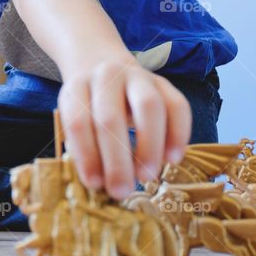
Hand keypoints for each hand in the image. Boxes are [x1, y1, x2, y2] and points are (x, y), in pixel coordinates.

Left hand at [57, 58, 191, 199]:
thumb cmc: (89, 106)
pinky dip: (178, 134)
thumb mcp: (78, 120)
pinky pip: (178, 105)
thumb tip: (103, 185)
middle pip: (111, 117)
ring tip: (147, 177)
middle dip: (116, 160)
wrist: (102, 65)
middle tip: (121, 191)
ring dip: (149, 146)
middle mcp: (106, 76)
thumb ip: (86, 148)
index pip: (78, 121)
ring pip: (149, 106)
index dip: (86, 155)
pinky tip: (172, 159)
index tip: (94, 184)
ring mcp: (137, 76)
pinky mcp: (164, 82)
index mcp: (77, 87)